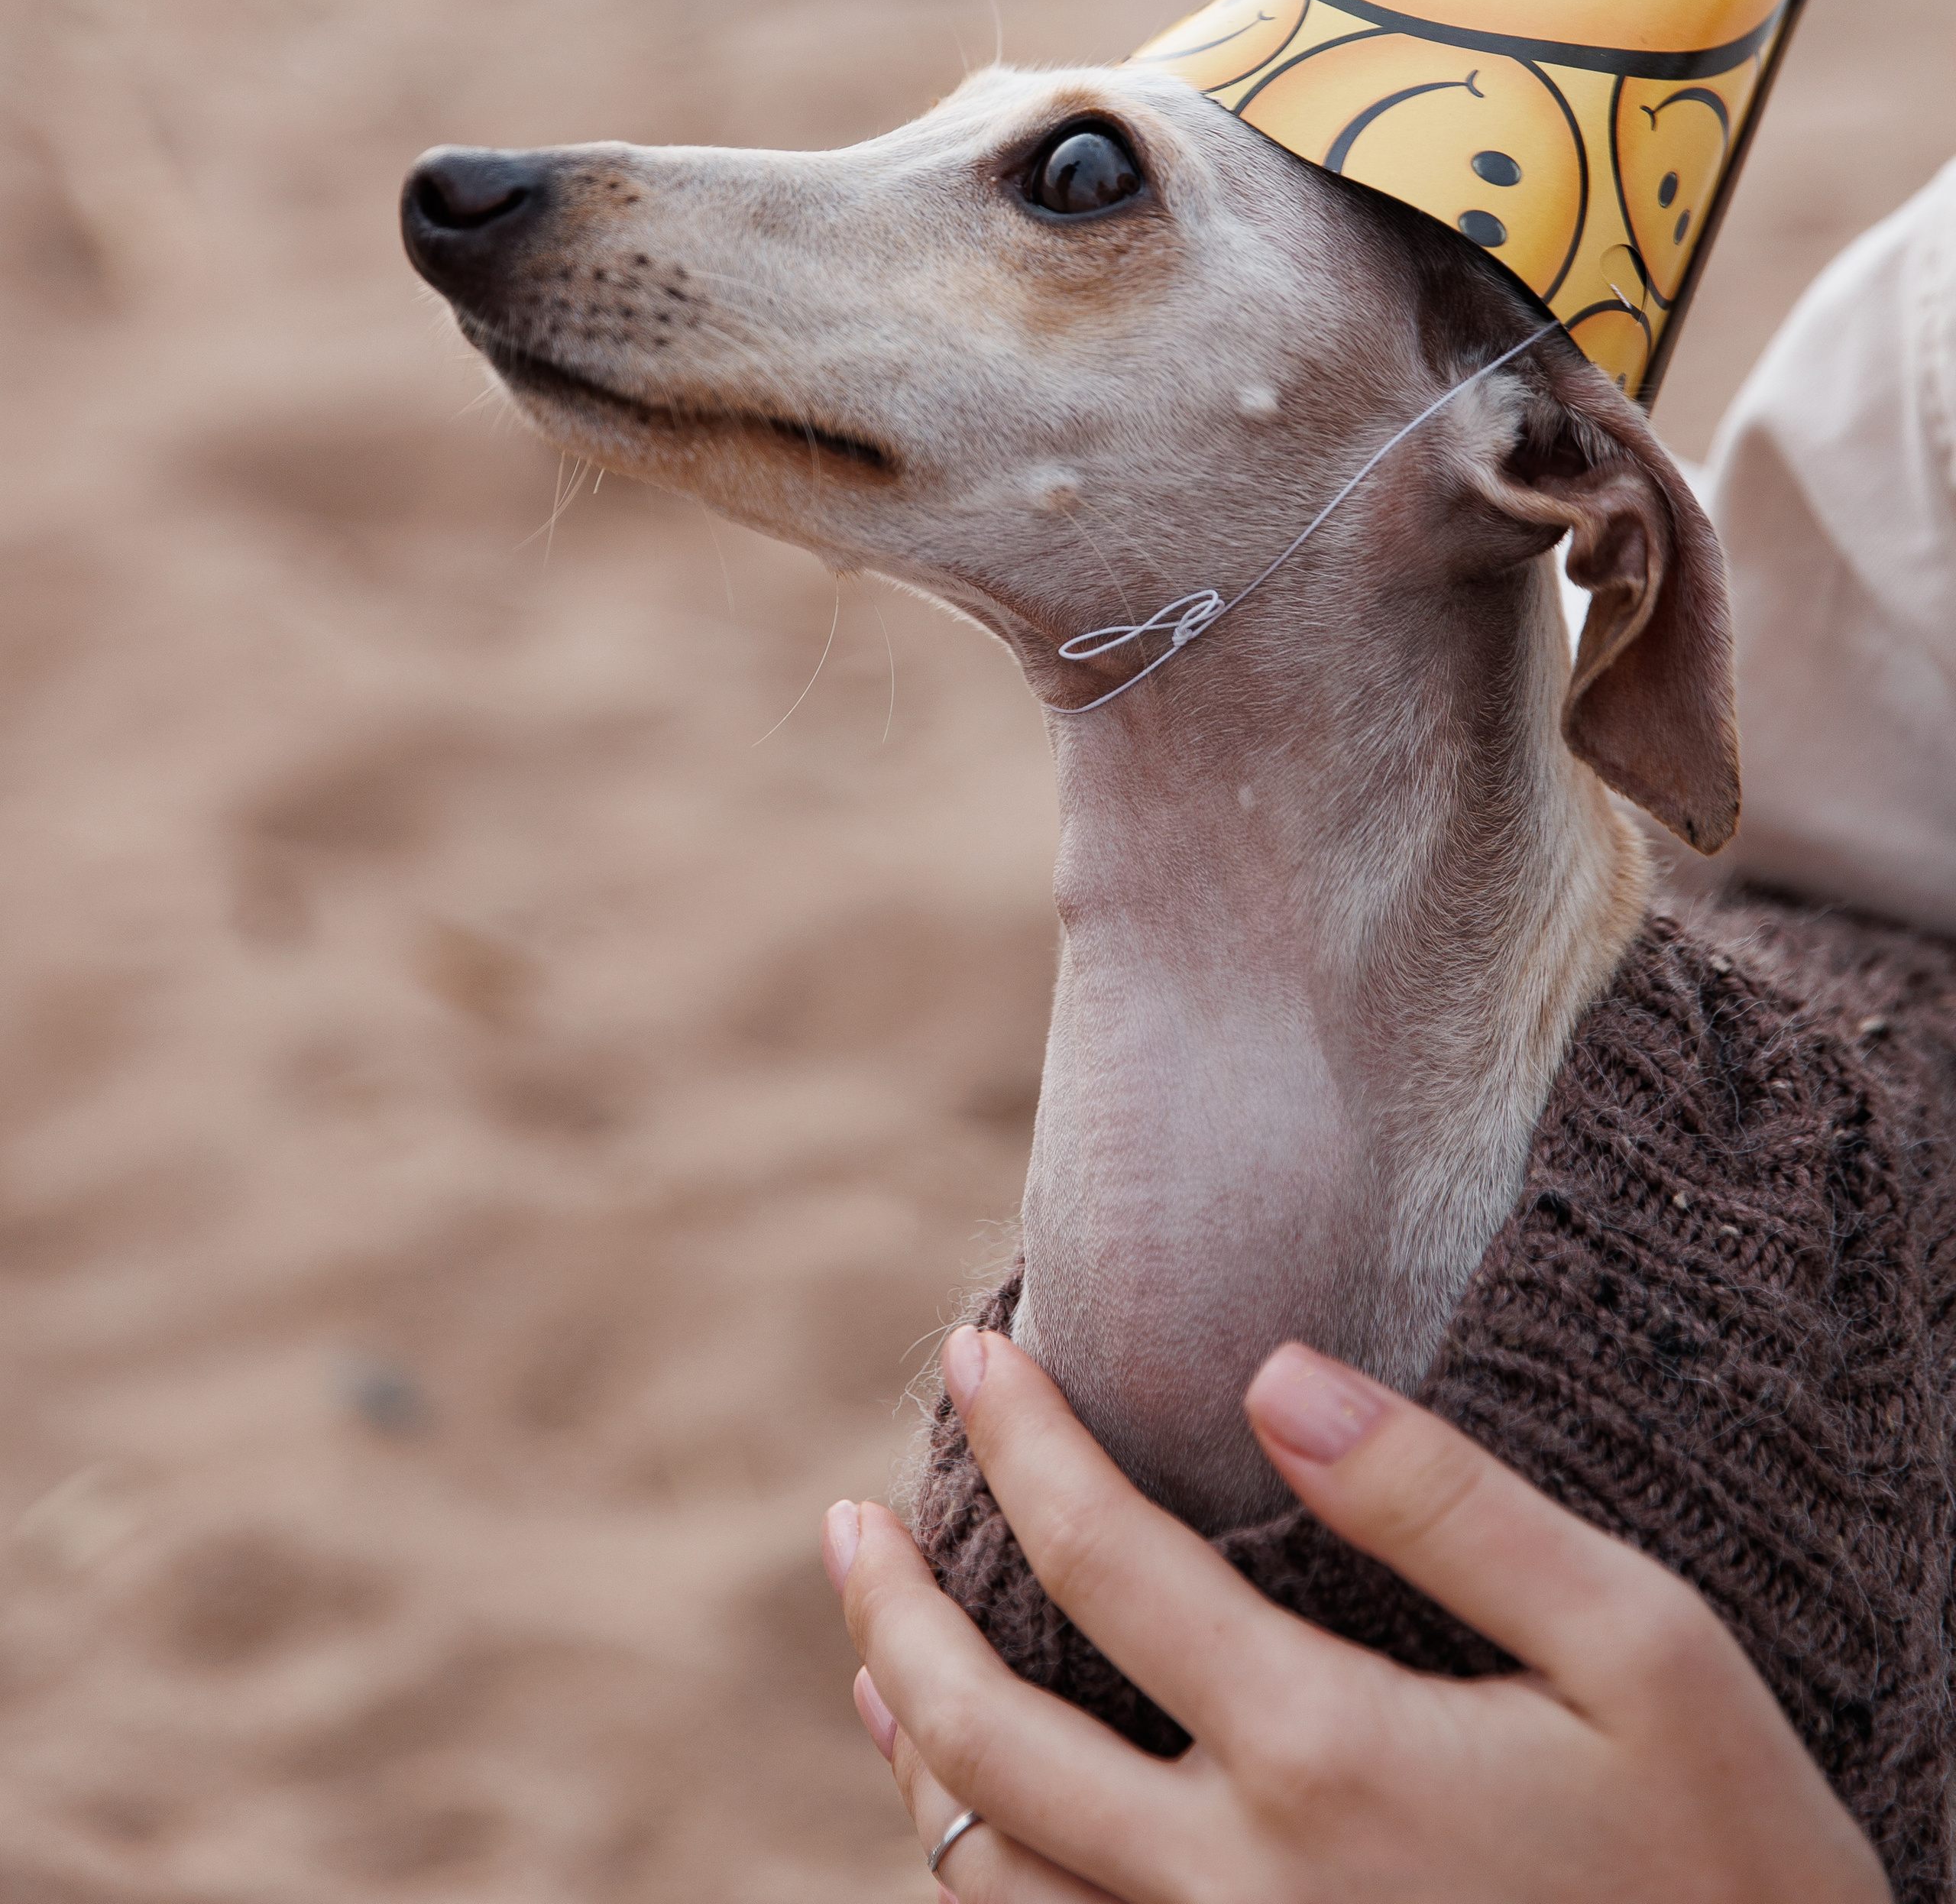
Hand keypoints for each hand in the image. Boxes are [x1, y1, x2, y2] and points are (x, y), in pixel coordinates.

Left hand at [821, 1327, 1888, 1901]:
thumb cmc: (1737, 1867)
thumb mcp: (1642, 1650)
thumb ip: (1448, 1507)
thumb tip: (1278, 1379)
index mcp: (1327, 1757)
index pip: (1102, 1558)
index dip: (1022, 1438)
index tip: (973, 1352)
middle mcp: (1237, 1891)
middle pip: (987, 1738)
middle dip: (894, 1611)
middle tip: (845, 1520)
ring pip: (993, 1887)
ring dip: (916, 1762)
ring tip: (878, 1666)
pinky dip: (986, 1896)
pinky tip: (979, 1837)